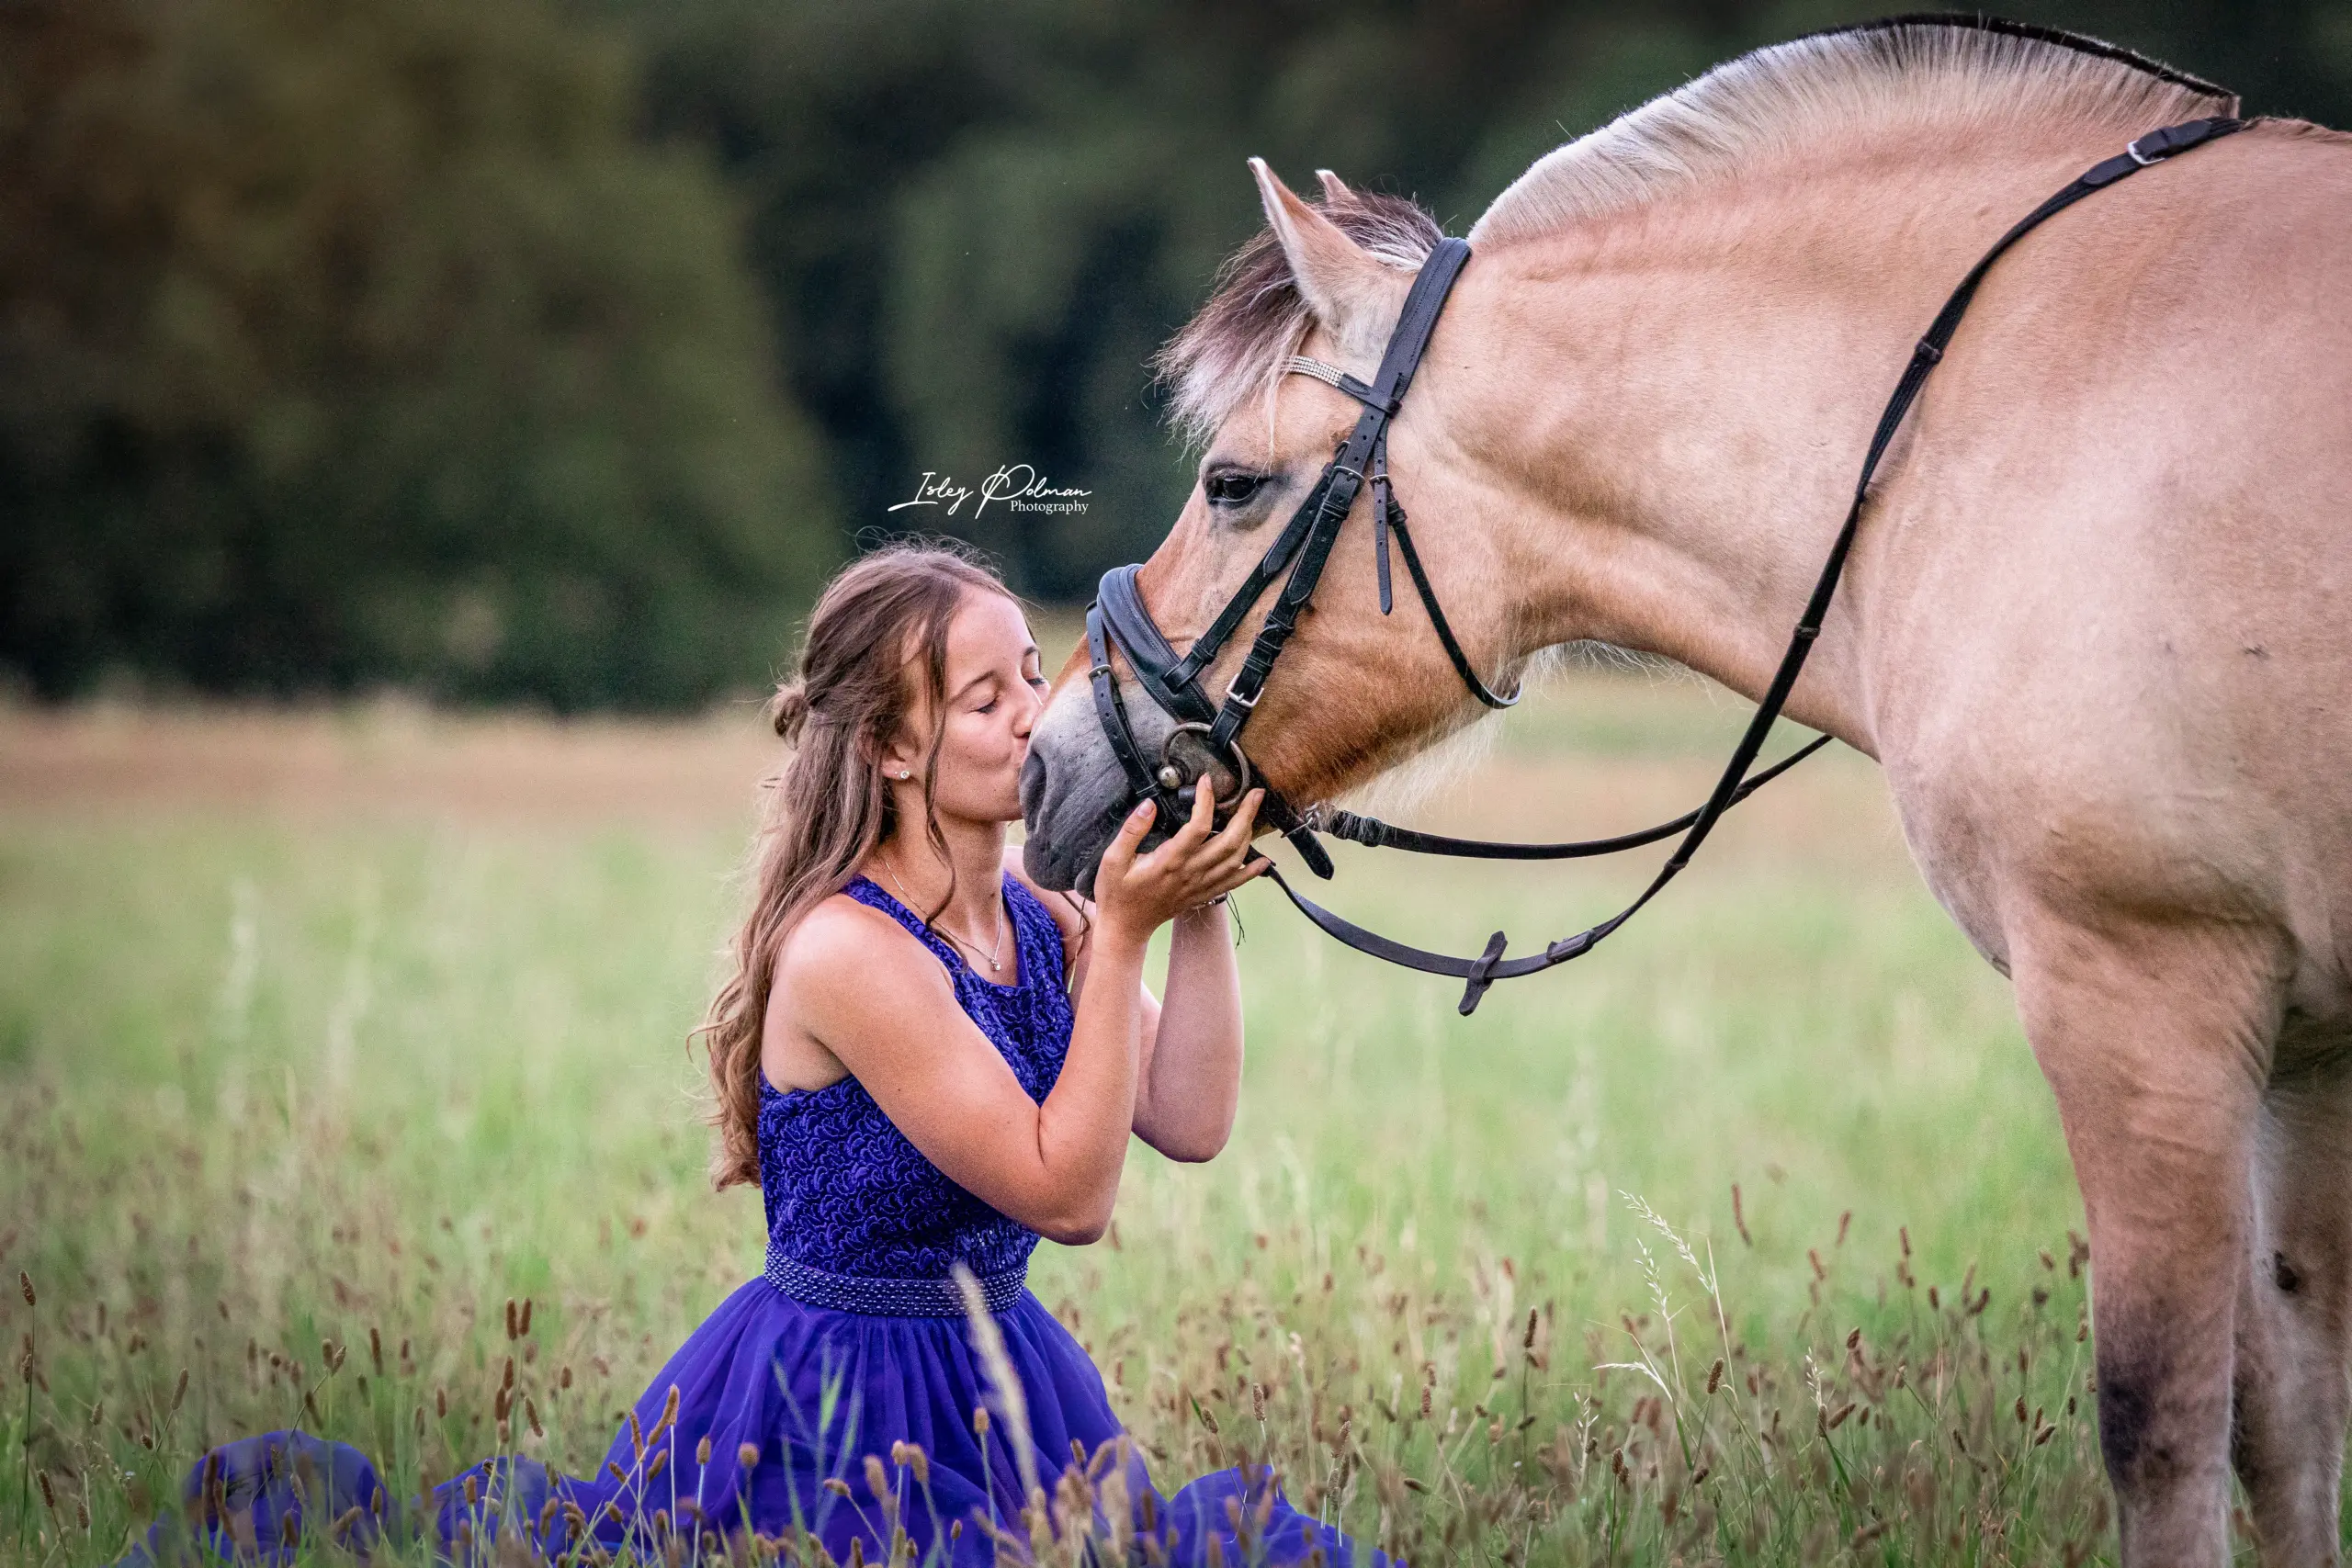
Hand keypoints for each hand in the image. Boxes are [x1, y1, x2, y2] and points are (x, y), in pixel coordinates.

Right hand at [1093, 787, 1266, 944]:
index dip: (1206, 801)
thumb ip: (1132, 831)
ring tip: (1254, 812)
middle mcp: (1190, 873)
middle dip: (1245, 814)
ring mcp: (1199, 885)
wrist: (1126, 927)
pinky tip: (1264, 860)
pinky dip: (1252, 872)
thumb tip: (1149, 806)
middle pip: (1228, 842)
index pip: (1197, 827)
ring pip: (1235, 860)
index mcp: (1169, 861)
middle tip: (1255, 793)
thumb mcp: (1113, 859)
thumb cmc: (1118, 893)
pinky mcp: (1203, 894)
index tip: (1207, 781)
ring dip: (1249, 835)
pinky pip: (1233, 883)